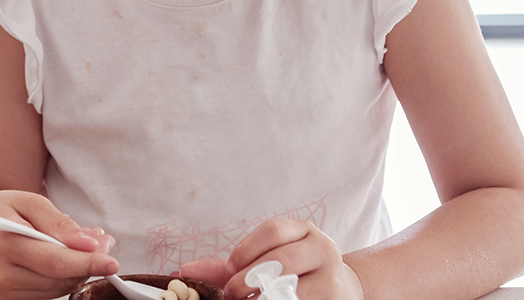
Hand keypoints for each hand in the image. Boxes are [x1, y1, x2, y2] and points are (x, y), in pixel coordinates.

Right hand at [0, 191, 117, 299]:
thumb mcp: (27, 201)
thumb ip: (58, 222)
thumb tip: (88, 244)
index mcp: (3, 242)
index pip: (54, 260)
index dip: (87, 262)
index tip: (111, 261)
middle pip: (58, 278)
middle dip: (87, 265)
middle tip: (103, 247)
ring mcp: (2, 290)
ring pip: (57, 289)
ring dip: (77, 272)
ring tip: (79, 249)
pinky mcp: (7, 299)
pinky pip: (47, 294)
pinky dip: (62, 279)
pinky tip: (62, 261)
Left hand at [179, 219, 362, 299]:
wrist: (340, 290)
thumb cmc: (292, 274)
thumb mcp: (265, 260)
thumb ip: (227, 266)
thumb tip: (184, 272)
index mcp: (303, 230)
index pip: (273, 231)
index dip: (245, 250)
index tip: (229, 269)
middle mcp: (323, 248)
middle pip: (280, 260)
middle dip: (248, 280)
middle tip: (233, 293)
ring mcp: (331, 276)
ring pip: (290, 287)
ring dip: (262, 298)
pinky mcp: (333, 299)